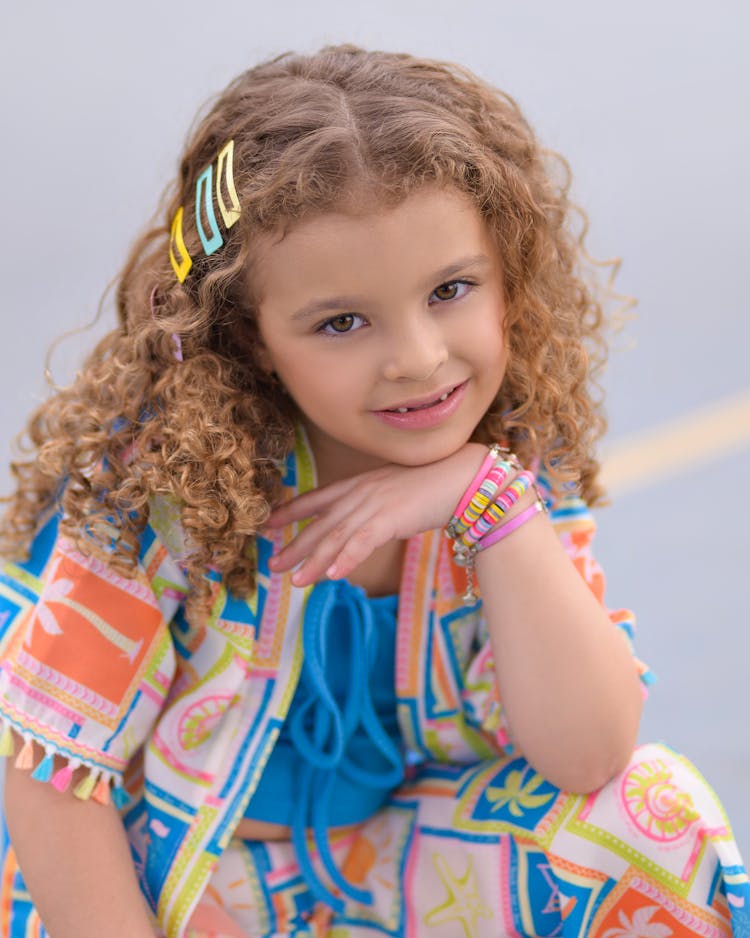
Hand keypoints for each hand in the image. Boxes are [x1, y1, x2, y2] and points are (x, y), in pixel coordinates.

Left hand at [266, 442, 487, 585]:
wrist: (463, 478)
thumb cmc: (434, 486)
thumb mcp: (394, 493)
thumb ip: (374, 508)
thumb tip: (361, 527)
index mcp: (359, 484)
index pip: (316, 498)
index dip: (290, 512)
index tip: (268, 525)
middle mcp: (361, 492)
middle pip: (321, 523)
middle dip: (295, 545)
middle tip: (274, 564)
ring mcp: (374, 504)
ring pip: (336, 537)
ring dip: (315, 560)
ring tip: (296, 581)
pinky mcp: (391, 518)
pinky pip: (363, 541)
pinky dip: (347, 558)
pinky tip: (334, 575)